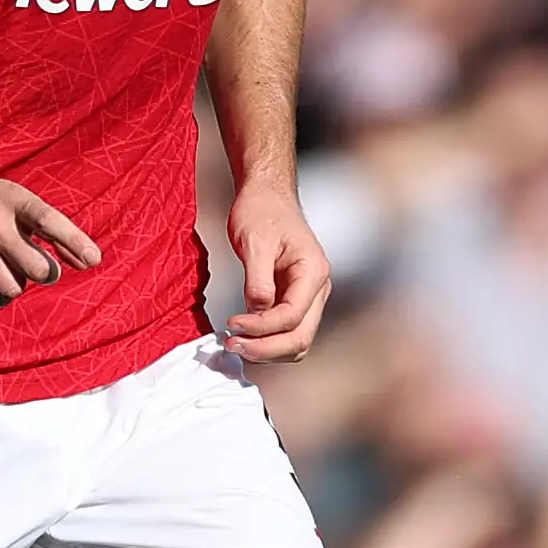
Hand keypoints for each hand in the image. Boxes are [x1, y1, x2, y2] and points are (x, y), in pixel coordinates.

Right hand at [0, 154, 100, 306]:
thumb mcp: (14, 198)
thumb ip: (50, 228)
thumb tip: (89, 261)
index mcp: (13, 200)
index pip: (51, 221)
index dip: (75, 242)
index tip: (93, 260)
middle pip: (37, 269)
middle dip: (42, 273)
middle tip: (32, 266)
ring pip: (13, 288)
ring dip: (15, 285)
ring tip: (3, 269)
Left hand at [225, 184, 332, 360]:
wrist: (266, 197)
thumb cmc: (262, 211)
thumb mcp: (254, 242)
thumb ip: (257, 281)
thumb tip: (256, 313)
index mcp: (313, 271)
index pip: (292, 316)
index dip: (261, 327)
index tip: (231, 325)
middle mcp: (317, 288)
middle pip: (299, 338)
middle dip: (265, 348)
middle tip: (231, 345)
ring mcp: (308, 297)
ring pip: (295, 342)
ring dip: (266, 351)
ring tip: (234, 344)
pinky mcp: (294, 301)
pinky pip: (286, 332)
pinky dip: (266, 342)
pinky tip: (243, 338)